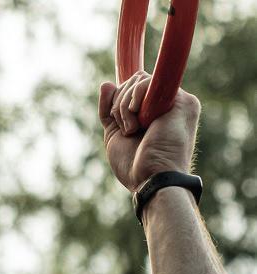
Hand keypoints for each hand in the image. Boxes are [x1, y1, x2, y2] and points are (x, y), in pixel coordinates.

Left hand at [99, 72, 200, 192]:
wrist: (150, 178)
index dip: (119, 98)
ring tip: (132, 130)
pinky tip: (138, 121)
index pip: (132, 88)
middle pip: (134, 81)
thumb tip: (106, 84)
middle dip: (118, 105)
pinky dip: (134, 99)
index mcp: (154, 111)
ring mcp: (177, 101)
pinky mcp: (182, 101)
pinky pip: (149, 82)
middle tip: (127, 130)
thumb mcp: (115, 133)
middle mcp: (167, 103)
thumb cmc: (133, 165)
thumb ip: (110, 109)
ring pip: (139, 80)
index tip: (115, 116)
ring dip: (123, 108)